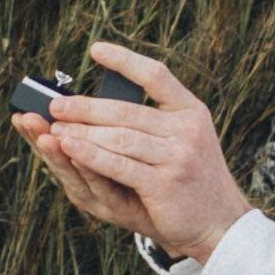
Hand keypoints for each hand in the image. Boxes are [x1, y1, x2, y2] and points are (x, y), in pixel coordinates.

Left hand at [11, 41, 254, 263]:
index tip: (95, 50)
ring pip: (119, 137)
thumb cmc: (191, 180)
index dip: (125, 61)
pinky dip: (89, 154)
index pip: (156, 75)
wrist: (220, 224)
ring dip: (82, 131)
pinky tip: (67, 146)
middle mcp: (187, 129)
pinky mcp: (164, 183)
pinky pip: (118, 165)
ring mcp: (177, 156)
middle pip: (126, 109)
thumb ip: (154, 122)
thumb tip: (101, 105)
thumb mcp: (185, 141)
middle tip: (55, 104)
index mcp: (191, 111)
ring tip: (54, 127)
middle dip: (85, 106)